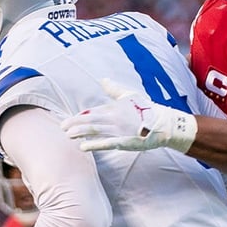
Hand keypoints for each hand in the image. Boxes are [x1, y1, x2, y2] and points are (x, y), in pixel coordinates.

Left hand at [61, 79, 196, 152]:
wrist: (163, 123)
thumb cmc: (147, 109)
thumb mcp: (130, 95)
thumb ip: (114, 89)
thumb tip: (103, 80)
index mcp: (114, 107)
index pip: (92, 111)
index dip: (80, 116)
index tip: (71, 119)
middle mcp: (114, 118)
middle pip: (89, 120)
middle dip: (74, 124)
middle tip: (62, 127)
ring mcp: (118, 130)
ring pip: (94, 131)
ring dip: (80, 133)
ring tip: (68, 135)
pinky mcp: (124, 142)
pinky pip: (106, 143)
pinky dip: (93, 145)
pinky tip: (83, 147)